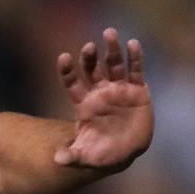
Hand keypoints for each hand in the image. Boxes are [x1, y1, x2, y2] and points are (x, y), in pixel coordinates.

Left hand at [54, 27, 152, 170]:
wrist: (125, 153)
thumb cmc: (101, 153)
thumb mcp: (85, 156)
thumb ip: (72, 156)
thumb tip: (57, 160)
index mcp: (84, 104)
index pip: (72, 82)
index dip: (67, 70)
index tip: (64, 57)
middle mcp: (100, 92)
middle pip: (92, 69)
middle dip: (89, 57)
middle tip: (89, 46)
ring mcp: (118, 89)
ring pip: (113, 65)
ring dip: (112, 49)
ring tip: (109, 33)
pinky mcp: (137, 91)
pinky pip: (136, 71)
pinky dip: (135, 58)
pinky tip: (133, 44)